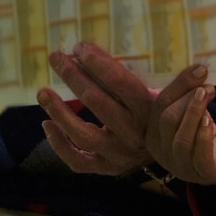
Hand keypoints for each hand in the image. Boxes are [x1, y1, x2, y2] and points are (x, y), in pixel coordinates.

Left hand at [38, 42, 154, 174]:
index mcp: (148, 108)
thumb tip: (100, 47)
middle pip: (97, 102)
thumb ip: (136, 71)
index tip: (79, 47)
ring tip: (43, 92)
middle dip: (73, 76)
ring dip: (60, 111)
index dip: (97, 62)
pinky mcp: (108, 168)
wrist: (172, 148)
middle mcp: (134, 133)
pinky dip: (59, 144)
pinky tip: (47, 124)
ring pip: (83, 135)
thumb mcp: (157, 89)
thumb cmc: (156, 110)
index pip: (119, 82)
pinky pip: (78, 161)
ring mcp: (120, 154)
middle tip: (56, 57)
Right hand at [146, 63, 215, 190]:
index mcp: (152, 133)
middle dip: (187, 97)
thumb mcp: (190, 111)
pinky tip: (210, 121)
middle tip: (206, 86)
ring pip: (181, 138)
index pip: (158, 106)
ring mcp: (180, 166)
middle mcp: (161, 152)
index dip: (178, 85)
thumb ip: (187, 95)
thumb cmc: (202, 132)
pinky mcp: (201, 174)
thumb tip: (198, 69)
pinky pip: (199, 155)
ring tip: (209, 95)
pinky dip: (204, 135)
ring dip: (195, 112)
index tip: (199, 69)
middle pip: (167, 119)